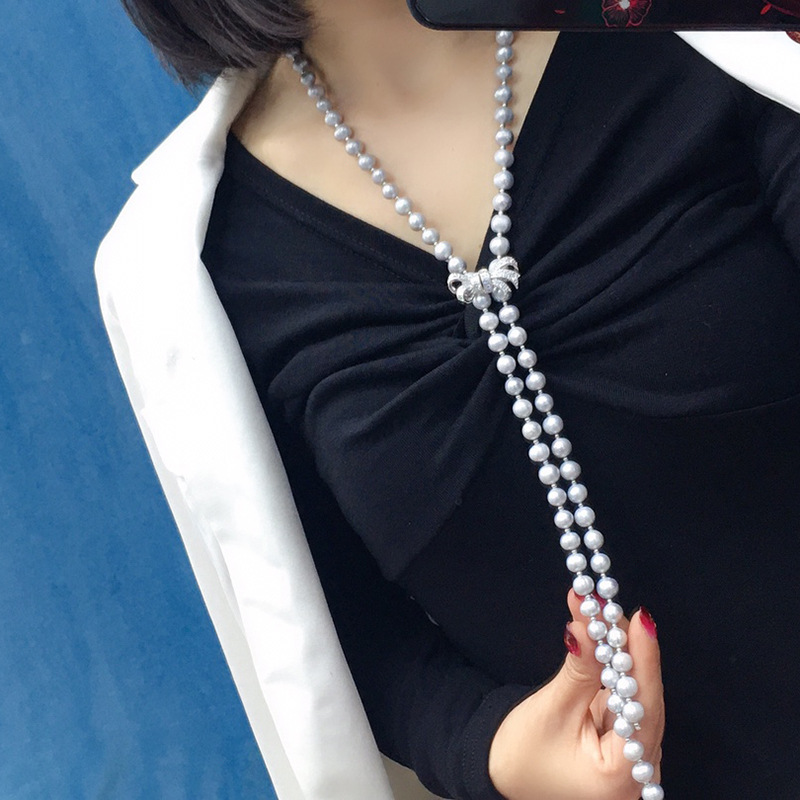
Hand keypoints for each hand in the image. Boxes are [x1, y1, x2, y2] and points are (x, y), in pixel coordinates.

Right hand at [488, 591, 663, 799]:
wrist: (503, 772)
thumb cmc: (523, 754)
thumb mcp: (552, 709)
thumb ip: (579, 667)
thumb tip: (588, 623)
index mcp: (620, 776)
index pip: (645, 709)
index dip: (644, 660)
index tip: (640, 620)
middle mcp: (638, 773)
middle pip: (643, 697)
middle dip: (627, 649)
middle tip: (609, 607)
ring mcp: (634, 759)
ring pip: (636, 693)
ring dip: (620, 653)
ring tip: (602, 613)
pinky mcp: (624, 741)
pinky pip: (626, 696)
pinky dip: (614, 668)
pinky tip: (605, 638)